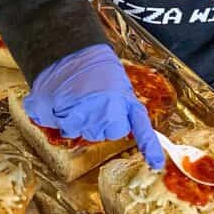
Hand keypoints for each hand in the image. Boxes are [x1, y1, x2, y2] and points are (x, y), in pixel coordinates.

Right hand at [23, 43, 164, 168]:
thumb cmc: (93, 68)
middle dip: (97, 123)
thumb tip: (113, 125)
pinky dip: (57, 118)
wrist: (70, 49)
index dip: (149, 145)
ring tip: (75, 96)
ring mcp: (84, 113)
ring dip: (76, 119)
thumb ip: (119, 108)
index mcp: (123, 99)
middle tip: (91, 101)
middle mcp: (106, 109)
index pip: (139, 125)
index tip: (156, 163)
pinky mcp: (62, 112)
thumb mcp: (116, 83)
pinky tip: (61, 101)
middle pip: (103, 133)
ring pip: (80, 132)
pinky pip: (62, 126)